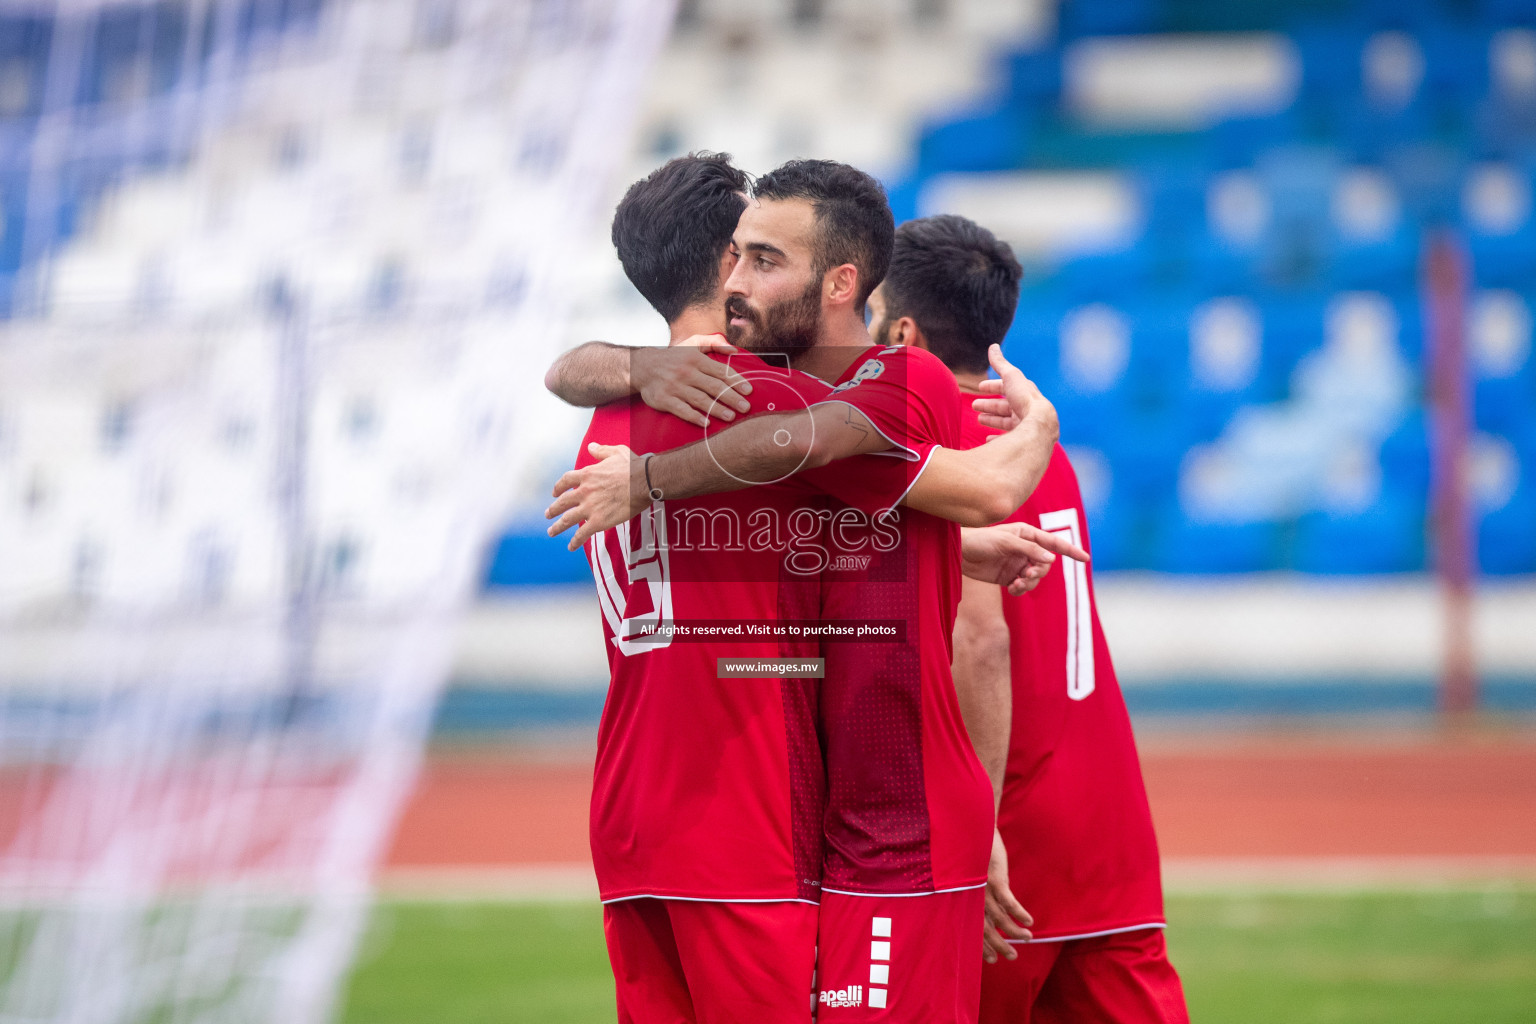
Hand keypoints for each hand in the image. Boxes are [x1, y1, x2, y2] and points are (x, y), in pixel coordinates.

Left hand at [545, 443, 645, 550]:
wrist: (643, 482)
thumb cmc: (632, 466)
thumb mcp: (615, 452)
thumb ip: (601, 451)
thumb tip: (591, 446)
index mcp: (587, 475)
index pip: (566, 481)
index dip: (558, 487)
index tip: (554, 493)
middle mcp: (584, 491)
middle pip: (563, 502)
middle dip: (553, 509)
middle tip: (547, 514)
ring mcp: (589, 507)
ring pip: (568, 519)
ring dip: (558, 527)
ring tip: (551, 532)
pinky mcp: (598, 522)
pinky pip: (582, 534)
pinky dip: (575, 541)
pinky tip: (571, 546)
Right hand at [632, 337, 751, 427]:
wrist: (642, 367)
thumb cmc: (672, 357)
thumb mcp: (691, 344)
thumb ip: (713, 343)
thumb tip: (734, 350)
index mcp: (695, 359)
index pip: (720, 371)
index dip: (736, 381)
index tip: (748, 391)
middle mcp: (686, 372)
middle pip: (713, 387)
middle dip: (731, 397)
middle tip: (746, 407)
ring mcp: (675, 387)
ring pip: (700, 400)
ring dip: (717, 409)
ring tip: (732, 417)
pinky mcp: (664, 400)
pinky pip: (682, 410)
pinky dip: (694, 417)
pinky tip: (707, 423)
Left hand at [961, 522, 1087, 596]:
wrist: (958, 552)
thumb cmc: (979, 540)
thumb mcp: (1005, 542)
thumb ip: (1028, 549)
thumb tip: (1051, 558)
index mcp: (1027, 535)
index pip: (1054, 543)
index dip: (1071, 550)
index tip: (1086, 559)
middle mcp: (1025, 549)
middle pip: (1046, 564)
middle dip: (1039, 571)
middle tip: (1027, 574)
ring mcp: (1018, 564)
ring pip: (1036, 578)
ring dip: (1030, 583)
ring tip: (1016, 584)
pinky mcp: (1008, 577)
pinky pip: (1023, 586)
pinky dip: (1021, 589)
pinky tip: (1012, 589)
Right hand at [973, 345, 1055, 436]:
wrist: (1040, 424)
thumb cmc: (1025, 400)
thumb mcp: (1011, 377)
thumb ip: (1000, 364)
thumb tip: (993, 346)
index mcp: (1024, 394)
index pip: (1007, 387)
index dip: (993, 386)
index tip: (980, 387)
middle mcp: (1026, 410)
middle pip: (1006, 406)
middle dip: (990, 404)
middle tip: (975, 405)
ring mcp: (1025, 426)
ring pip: (1006, 422)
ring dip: (992, 420)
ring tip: (979, 419)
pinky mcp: (1023, 441)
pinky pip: (1009, 440)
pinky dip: (997, 439)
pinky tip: (988, 439)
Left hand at [983, 829, 1032, 962]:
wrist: (974, 831)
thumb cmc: (974, 858)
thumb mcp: (975, 881)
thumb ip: (981, 900)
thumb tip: (992, 921)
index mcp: (966, 900)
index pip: (973, 930)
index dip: (983, 947)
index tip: (992, 960)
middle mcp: (971, 898)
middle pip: (984, 929)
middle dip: (999, 946)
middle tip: (1012, 956)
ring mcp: (983, 889)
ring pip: (999, 918)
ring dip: (1014, 931)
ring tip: (1027, 938)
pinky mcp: (995, 878)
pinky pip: (1008, 901)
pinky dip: (1019, 913)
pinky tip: (1029, 921)